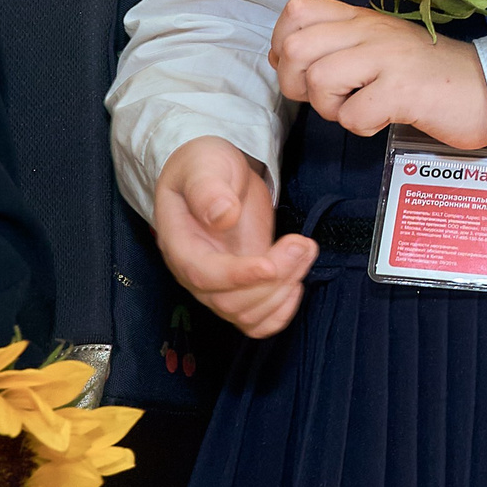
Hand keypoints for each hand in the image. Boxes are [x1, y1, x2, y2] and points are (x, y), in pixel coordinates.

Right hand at [151, 136, 316, 337]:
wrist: (215, 174)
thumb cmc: (204, 167)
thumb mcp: (203, 166)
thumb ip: (209, 190)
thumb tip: (222, 215)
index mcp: (181, 245)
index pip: (204, 275)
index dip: (237, 277)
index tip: (270, 266)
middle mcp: (198, 272)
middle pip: (230, 302)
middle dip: (272, 281)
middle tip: (302, 243)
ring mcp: (222, 282)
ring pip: (247, 315)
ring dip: (283, 292)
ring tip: (305, 250)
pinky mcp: (245, 284)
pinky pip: (257, 320)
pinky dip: (281, 312)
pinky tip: (298, 281)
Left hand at [270, 0, 486, 148]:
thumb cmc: (431, 75)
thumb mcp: (383, 45)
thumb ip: (341, 43)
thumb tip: (289, 57)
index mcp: (364, 18)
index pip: (296, 11)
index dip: (283, 45)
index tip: (304, 69)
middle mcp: (373, 31)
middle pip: (296, 48)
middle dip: (297, 84)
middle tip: (329, 97)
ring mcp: (388, 57)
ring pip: (318, 81)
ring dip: (330, 108)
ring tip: (359, 108)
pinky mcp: (403, 90)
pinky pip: (352, 115)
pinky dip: (361, 127)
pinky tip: (382, 119)